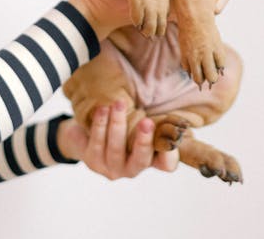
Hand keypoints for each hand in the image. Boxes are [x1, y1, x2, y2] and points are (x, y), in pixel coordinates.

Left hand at [56, 103, 178, 178]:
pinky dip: (100, 125)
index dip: (171, 154)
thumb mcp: (139, 119)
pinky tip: (102, 109)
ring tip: (119, 104)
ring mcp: (112, 168)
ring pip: (116, 150)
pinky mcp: (93, 161)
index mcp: (150, 159)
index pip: (167, 164)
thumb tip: (177, 93)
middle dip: (144, 141)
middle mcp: (132, 168)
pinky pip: (96, 144)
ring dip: (118, 125)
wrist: (86, 130)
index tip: (174, 136)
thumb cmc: (122, 122)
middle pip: (141, 159)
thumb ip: (154, 115)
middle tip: (147, 122)